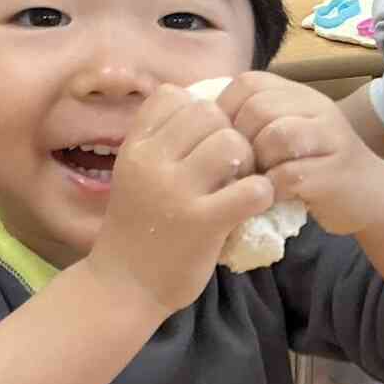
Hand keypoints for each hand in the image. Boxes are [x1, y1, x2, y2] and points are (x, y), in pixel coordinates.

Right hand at [86, 84, 274, 315]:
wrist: (122, 287)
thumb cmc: (136, 228)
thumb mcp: (134, 174)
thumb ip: (162, 143)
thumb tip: (207, 107)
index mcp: (134, 148)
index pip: (173, 96)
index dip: (196, 111)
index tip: (200, 140)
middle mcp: (151, 163)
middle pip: (209, 113)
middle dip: (227, 132)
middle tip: (229, 165)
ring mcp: (177, 192)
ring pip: (232, 142)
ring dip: (247, 161)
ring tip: (239, 183)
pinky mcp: (204, 223)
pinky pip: (252, 188)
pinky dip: (261, 194)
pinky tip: (250, 205)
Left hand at [220, 71, 383, 235]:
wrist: (372, 195)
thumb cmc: (317, 166)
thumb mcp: (288, 133)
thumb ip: (255, 122)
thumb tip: (199, 126)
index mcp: (299, 95)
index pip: (248, 83)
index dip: (224, 111)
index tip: (220, 142)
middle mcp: (316, 108)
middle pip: (259, 108)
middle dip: (238, 141)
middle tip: (236, 168)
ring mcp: (330, 138)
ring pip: (276, 136)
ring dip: (257, 163)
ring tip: (254, 181)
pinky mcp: (335, 173)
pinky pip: (290, 175)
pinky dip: (271, 190)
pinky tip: (270, 199)